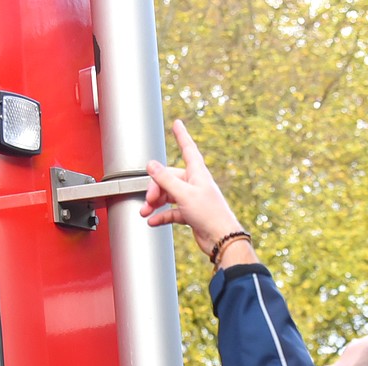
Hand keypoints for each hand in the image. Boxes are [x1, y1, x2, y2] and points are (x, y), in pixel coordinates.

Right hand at [141, 121, 253, 263]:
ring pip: (169, 196)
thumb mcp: (184, 194)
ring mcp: (192, 199)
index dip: (181, 136)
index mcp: (197, 174)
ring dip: (156, 203)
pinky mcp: (190, 214)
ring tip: (145, 211)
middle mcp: (195, 184)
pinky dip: (162, 215)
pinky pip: (172, 212)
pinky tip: (153, 221)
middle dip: (155, 188)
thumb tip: (151, 165)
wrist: (222, 239)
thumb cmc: (210, 215)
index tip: (177, 124)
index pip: (188, 149)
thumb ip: (166, 179)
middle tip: (148, 200)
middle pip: (170, 178)